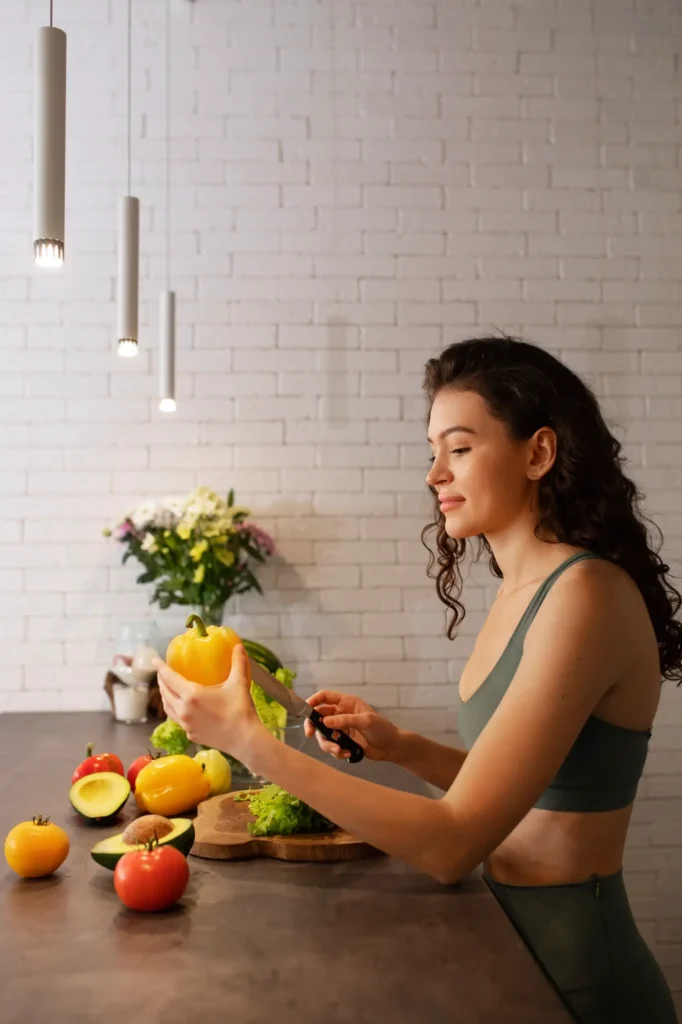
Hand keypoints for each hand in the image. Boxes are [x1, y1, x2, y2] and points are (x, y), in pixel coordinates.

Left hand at [152, 644, 265, 763]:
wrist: (244, 740)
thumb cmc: (240, 710)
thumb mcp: (238, 683)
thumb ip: (237, 662)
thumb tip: (238, 645)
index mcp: (191, 695)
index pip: (170, 678)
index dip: (161, 668)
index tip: (154, 660)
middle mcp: (184, 710)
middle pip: (165, 693)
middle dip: (161, 681)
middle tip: (162, 672)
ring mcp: (186, 724)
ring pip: (168, 707)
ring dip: (165, 696)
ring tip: (167, 688)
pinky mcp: (190, 734)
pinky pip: (177, 719)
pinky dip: (174, 709)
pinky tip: (181, 707)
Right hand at [304, 691, 399, 762]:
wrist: (391, 747)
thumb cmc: (382, 729)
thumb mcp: (366, 721)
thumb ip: (345, 720)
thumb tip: (325, 721)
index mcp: (346, 703)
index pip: (325, 697)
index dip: (313, 700)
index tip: (305, 709)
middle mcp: (340, 714)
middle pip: (318, 716)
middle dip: (313, 726)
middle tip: (310, 734)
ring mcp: (340, 729)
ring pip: (323, 734)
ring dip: (328, 744)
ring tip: (339, 751)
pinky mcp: (342, 742)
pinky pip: (331, 746)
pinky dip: (336, 751)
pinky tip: (347, 754)